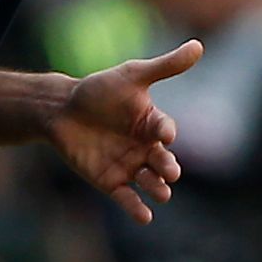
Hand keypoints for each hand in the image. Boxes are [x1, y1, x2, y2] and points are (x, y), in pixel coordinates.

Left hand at [48, 39, 202, 224]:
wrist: (62, 110)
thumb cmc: (100, 90)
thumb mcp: (132, 75)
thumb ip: (165, 66)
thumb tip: (198, 45)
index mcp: (153, 124)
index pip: (165, 129)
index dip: (165, 132)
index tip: (166, 135)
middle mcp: (146, 147)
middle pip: (162, 161)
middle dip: (167, 167)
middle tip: (170, 171)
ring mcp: (130, 166)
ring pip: (150, 182)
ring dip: (157, 188)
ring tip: (162, 193)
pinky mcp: (111, 182)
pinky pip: (128, 198)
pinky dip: (137, 208)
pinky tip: (145, 216)